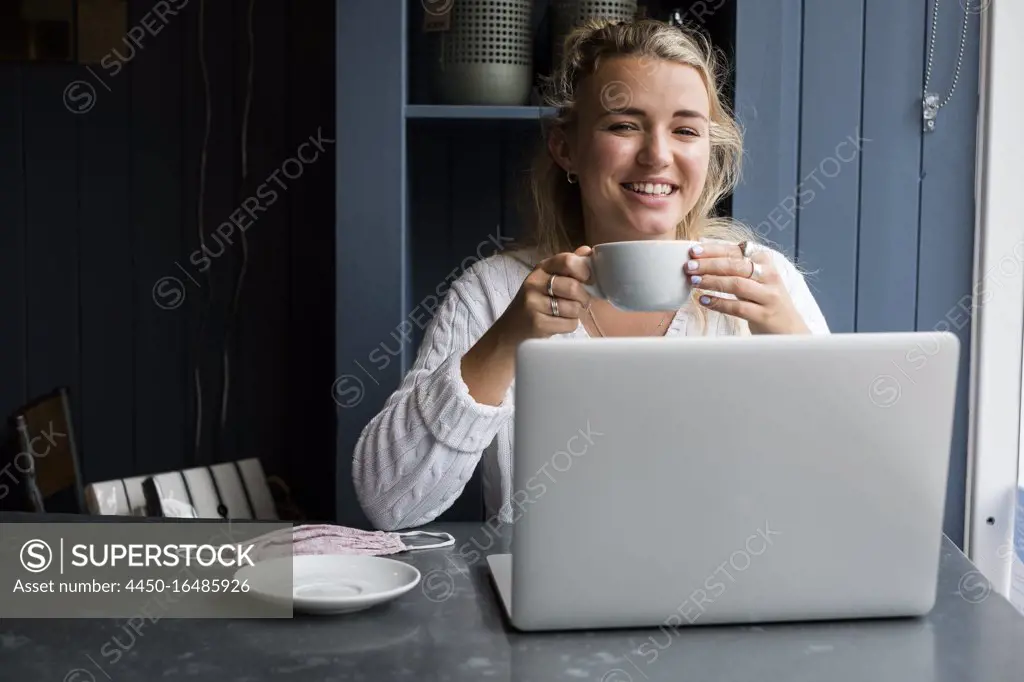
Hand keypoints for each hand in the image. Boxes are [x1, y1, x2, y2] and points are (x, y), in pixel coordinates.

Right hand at [493, 245, 594, 345]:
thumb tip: (588, 251)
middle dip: (584, 297)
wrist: (513, 325)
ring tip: (567, 312)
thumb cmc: (536, 299)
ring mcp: (534, 303)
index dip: (583, 271)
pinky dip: (570, 325)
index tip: (587, 280)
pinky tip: (560, 322)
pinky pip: (568, 324)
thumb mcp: (548, 278)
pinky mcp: (537, 323)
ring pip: (573, 308)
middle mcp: (535, 282)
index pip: (567, 261)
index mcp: (542, 268)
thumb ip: (568, 265)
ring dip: (576, 313)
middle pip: (573, 287)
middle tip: (581, 301)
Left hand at [684, 242, 809, 334]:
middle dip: (709, 264)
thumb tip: (701, 257)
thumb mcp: (753, 279)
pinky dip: (719, 303)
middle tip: (689, 267)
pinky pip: (738, 307)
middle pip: (735, 265)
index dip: (713, 250)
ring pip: (737, 284)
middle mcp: (769, 275)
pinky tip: (704, 300)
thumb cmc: (764, 301)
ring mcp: (769, 295)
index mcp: (765, 261)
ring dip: (712, 282)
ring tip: (694, 282)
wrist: (789, 329)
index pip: (735, 251)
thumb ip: (733, 268)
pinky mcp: (765, 314)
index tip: (693, 251)